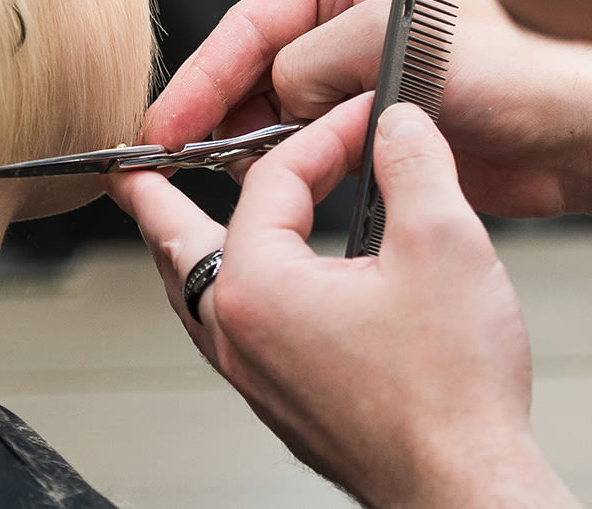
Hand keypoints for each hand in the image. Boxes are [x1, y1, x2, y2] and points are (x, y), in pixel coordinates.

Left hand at [106, 100, 578, 507]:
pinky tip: (260, 295)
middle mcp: (240, 336)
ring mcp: (258, 378)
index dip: (323, 134)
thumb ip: (414, 163)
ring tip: (173, 229)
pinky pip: (233, 334)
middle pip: (180, 246)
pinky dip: (229, 295)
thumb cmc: (452, 393)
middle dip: (157, 199)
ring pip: (199, 296)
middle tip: (128, 170)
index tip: (365, 118)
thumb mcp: (445, 241)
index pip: (272, 180)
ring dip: (187, 251)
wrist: (463, 485)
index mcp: (260, 288)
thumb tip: (399, 123)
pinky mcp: (285, 406)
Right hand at [142, 0, 591, 219]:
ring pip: (272, 105)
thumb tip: (273, 91)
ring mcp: (356, 67)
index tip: (168, 122)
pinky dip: (280, 162)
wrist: (572, 139)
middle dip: (218, 107)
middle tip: (176, 154)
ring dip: (248, 139)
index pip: (256, 17)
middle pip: (254, 61)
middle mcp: (349, 11)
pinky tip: (265, 184)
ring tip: (223, 170)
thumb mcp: (392, 48)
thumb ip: (313, 61)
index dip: (205, 74)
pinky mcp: (369, 120)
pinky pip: (303, 140)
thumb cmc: (516, 76)